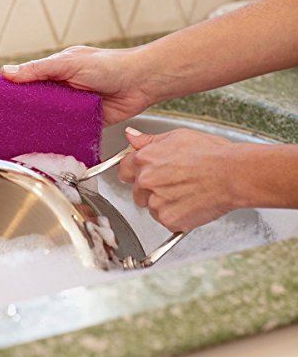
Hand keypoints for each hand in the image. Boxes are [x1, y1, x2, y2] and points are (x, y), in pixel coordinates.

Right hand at [2, 46, 151, 124]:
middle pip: (37, 101)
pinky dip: (58, 134)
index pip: (28, 79)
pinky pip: (68, 130)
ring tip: (21, 134)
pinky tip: (47, 141)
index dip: (12, 88)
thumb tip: (8, 72)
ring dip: (40, 123)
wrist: (142, 82)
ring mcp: (74, 105)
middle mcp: (64, 87)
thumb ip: (40, 69)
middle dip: (23, 110)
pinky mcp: (86, 121)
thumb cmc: (110, 65)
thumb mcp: (70, 63)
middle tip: (5, 121)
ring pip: (51, 117)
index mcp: (57, 70)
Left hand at [118, 127, 234, 231]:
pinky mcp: (168, 219)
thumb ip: (148, 140)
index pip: (124, 169)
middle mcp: (145, 181)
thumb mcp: (176, 136)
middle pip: (137, 191)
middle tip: (174, 183)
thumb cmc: (210, 153)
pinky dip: (176, 216)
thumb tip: (131, 135)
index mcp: (144, 159)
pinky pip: (165, 220)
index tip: (145, 173)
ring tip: (186, 192)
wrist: (231, 174)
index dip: (135, 172)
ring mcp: (155, 202)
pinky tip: (191, 203)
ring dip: (163, 203)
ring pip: (151, 206)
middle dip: (151, 189)